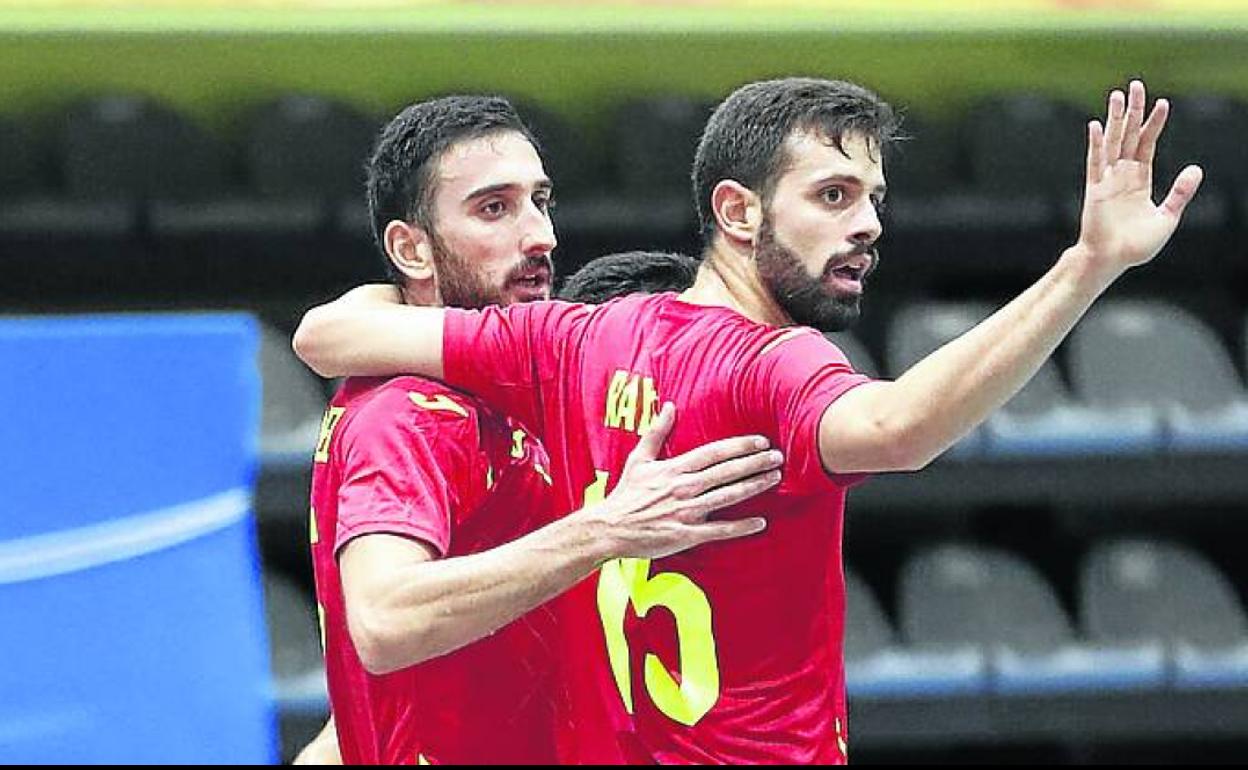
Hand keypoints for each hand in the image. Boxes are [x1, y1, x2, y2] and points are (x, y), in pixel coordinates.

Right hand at [594, 402, 779, 559]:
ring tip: (775, 478)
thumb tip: (669, 405)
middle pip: (727, 472)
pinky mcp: (687, 534)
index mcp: (675, 468)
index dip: (739, 446)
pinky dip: (741, 526)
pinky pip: (719, 530)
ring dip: (754, 486)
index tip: (761, 441)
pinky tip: (761, 522)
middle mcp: (684, 488)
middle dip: (754, 463)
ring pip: (728, 496)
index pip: (714, 453)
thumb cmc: (626, 495)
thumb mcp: (639, 459)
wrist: (610, 529)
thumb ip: (656, 431)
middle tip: (778, 457)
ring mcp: (687, 511)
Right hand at [1074, 80, 1203, 279]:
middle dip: (1134, 111)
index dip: (1155, 124)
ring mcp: (1107, 180)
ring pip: (1113, 142)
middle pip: (1129, 136)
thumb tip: (1196, 169)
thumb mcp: (1167, 217)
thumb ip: (1180, 193)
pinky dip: (1096, 144)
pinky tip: (1097, 126)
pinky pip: (1095, 162)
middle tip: (1136, 85)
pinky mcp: (1094, 189)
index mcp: (1139, 181)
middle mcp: (1122, 176)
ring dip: (1116, 119)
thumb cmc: (1136, 245)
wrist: (1111, 260)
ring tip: (1118, 95)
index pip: (1147, 145)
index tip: (1162, 104)